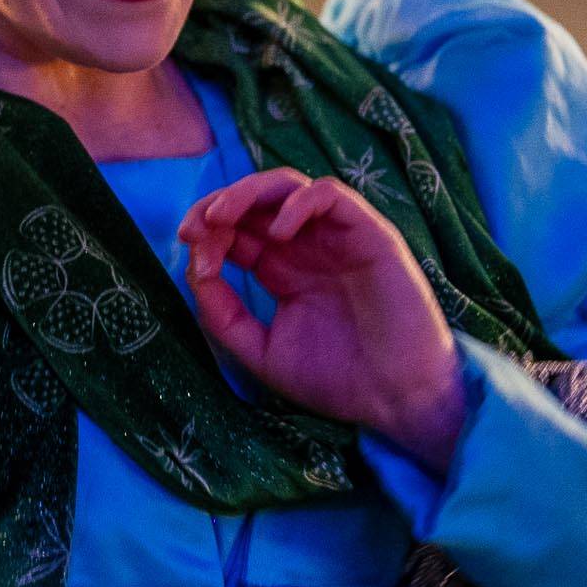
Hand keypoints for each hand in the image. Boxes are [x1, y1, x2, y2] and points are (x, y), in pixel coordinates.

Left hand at [178, 167, 467, 475]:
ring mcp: (337, 238)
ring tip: (221, 217)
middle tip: (194, 227)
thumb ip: (224, 315)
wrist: (396, 401)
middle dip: (216, 205)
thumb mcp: (262, 350)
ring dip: (247, 192)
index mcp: (281, 270)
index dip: (206, 232)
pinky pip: (331, 195)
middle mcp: (306, 246)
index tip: (189, 251)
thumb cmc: (337, 380)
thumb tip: (193, 273)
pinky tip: (276, 234)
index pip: (234, 230)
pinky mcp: (369, 234)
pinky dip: (297, 203)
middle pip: (254, 200)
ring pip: (288, 185)